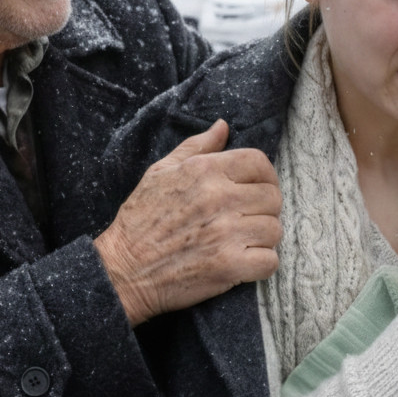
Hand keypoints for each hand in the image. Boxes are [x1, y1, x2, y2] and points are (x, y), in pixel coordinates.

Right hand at [94, 120, 281, 325]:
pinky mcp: (229, 266)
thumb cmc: (140, 219)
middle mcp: (219, 198)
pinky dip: (261, 264)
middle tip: (248, 217)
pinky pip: (270, 261)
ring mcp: (226, 233)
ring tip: (243, 240)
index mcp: (204, 171)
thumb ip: (197, 147)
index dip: (265, 174)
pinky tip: (243, 261)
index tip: (258, 186)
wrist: (123, 270)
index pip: (258, 162)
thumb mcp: (161, 171)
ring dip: (262, 237)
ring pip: (274, 229)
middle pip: (272, 196)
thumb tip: (223, 126)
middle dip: (265, 207)